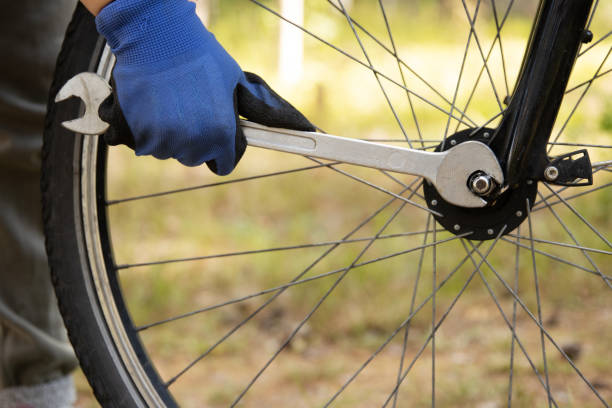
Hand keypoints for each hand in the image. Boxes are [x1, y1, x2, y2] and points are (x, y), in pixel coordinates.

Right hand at [96, 0, 313, 174]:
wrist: (157, 36)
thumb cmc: (202, 57)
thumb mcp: (240, 84)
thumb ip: (265, 113)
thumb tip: (305, 128)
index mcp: (220, 133)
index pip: (223, 165)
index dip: (222, 148)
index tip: (215, 132)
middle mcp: (192, 142)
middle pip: (196, 158)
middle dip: (196, 140)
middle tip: (191, 107)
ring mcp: (162, 140)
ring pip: (170, 151)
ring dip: (171, 135)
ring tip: (172, 102)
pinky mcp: (138, 134)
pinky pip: (146, 144)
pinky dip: (148, 131)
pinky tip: (155, 105)